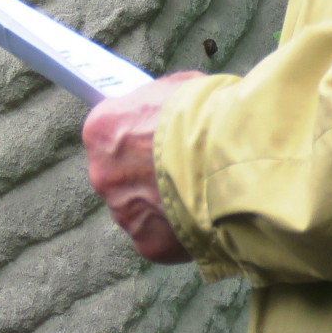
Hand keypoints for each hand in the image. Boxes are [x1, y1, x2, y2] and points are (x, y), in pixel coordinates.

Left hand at [82, 69, 204, 263]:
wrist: (229, 154)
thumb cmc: (204, 115)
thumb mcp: (177, 89)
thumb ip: (158, 108)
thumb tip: (162, 115)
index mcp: (102, 130)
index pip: (109, 136)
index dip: (136, 138)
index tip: (154, 142)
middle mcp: (102, 173)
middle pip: (121, 177)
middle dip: (147, 176)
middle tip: (180, 170)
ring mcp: (123, 212)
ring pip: (140, 211)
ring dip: (163, 205)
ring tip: (199, 193)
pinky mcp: (148, 243)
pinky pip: (161, 238)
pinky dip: (179, 232)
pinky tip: (202, 216)